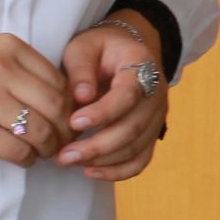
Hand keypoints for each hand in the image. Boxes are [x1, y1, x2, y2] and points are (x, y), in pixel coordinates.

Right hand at [0, 33, 73, 166]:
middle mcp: (1, 70)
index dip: (70, 104)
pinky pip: (19, 151)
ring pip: (41, 131)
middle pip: (57, 106)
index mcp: (8, 47)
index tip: (68, 118)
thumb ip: (23, 72)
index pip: (59, 79)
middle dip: (66, 128)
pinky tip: (24, 158)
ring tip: (45, 151)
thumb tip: (69, 102)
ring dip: (49, 147)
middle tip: (64, 141)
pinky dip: (28, 159)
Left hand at [55, 19, 170, 180]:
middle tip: (63, 155)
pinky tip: (90, 172)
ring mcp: (156, 117)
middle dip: (97, 146)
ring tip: (68, 161)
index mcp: (141, 67)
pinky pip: (140, 160)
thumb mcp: (84, 46)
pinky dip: (118, 172)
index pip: (127, 95)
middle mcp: (156, 94)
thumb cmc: (100, 49)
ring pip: (136, 148)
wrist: (126, 51)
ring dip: (102, 161)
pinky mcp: (151, 134)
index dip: (102, 112)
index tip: (73, 122)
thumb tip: (81, 97)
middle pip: (133, 128)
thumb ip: (81, 68)